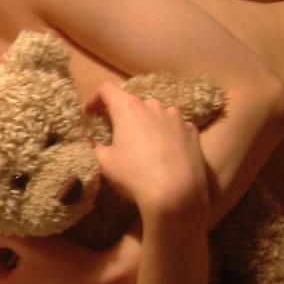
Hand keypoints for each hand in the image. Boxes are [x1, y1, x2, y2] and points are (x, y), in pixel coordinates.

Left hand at [0, 230, 140, 283]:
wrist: (104, 282)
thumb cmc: (65, 260)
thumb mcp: (27, 239)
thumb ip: (0, 234)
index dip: (6, 244)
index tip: (26, 238)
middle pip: (5, 275)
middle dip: (16, 260)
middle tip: (37, 248)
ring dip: (29, 273)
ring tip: (49, 261)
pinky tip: (60, 276)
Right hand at [87, 82, 208, 223]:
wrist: (177, 194)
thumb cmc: (134, 175)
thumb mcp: (104, 163)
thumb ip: (95, 146)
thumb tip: (92, 141)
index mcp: (128, 108)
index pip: (107, 89)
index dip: (95, 98)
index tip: (91, 113)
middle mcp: (153, 105)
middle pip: (133, 102)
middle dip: (123, 115)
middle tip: (118, 134)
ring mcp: (176, 117)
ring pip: (156, 113)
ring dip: (146, 123)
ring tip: (144, 145)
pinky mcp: (192, 131)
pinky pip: (174, 126)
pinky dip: (166, 133)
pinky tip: (165, 152)